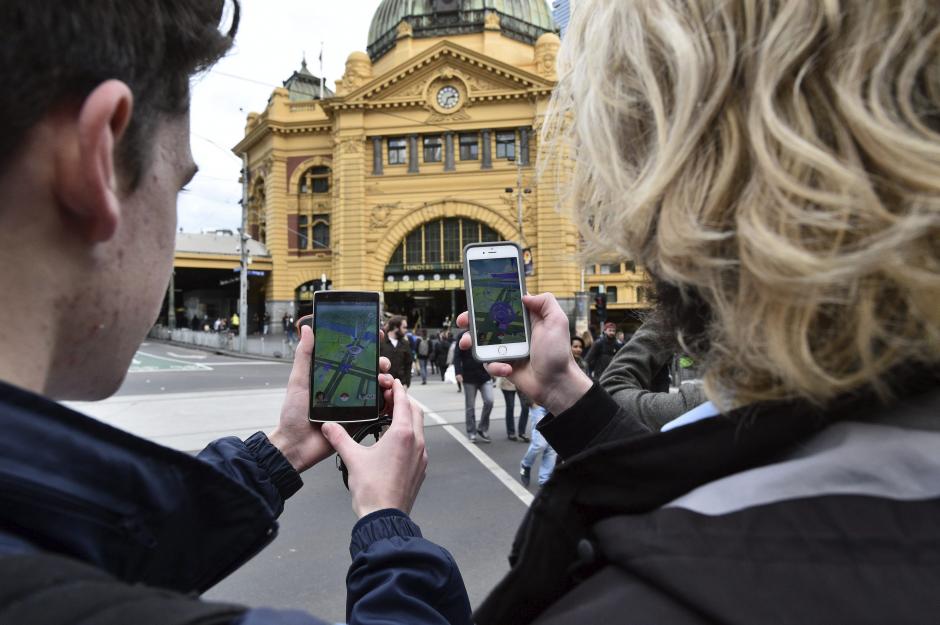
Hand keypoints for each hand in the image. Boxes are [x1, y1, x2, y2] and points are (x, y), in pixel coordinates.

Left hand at [269, 325, 394, 471]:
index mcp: (333, 376)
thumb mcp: (298, 381)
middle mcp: (346, 387)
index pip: (352, 356)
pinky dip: (387, 401)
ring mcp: (355, 403)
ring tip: (384, 380)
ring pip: (378, 387)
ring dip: (386, 380)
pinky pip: (378, 409)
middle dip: (380, 362)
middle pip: (370, 370)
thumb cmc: (293, 415)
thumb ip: (305, 355)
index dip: (366, 346)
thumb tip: (307, 328)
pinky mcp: (360, 419)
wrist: (297, 446)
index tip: (374, 335)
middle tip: (381, 363)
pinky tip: (389, 396)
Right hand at [322, 380, 426, 517]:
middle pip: (415, 411)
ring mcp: (421, 457)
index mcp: (403, 434)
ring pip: (419, 428)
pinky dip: (409, 435)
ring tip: (390, 416)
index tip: (391, 382)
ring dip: (407, 418)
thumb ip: (339, 438)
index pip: (404, 402)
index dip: (397, 389)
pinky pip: (418, 444)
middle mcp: (417, 443)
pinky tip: (394, 441)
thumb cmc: (372, 490)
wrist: (384, 517)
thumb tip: (328, 426)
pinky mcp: (420, 469)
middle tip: (389, 397)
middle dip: (404, 401)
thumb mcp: (352, 458)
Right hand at [456, 293, 591, 414]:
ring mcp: (507, 349)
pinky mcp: (503, 365)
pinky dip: (494, 366)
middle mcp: (514, 333)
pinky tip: (506, 368)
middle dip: (471, 320)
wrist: (556, 384)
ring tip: (467, 343)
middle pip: (487, 322)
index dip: (489, 301)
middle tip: (463, 321)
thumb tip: (525, 295)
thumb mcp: (557, 322)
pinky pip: (489, 363)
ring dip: (472, 342)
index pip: (504, 305)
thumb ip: (545, 302)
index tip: (476, 299)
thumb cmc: (558, 354)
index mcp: (525, 320)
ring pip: (482, 342)